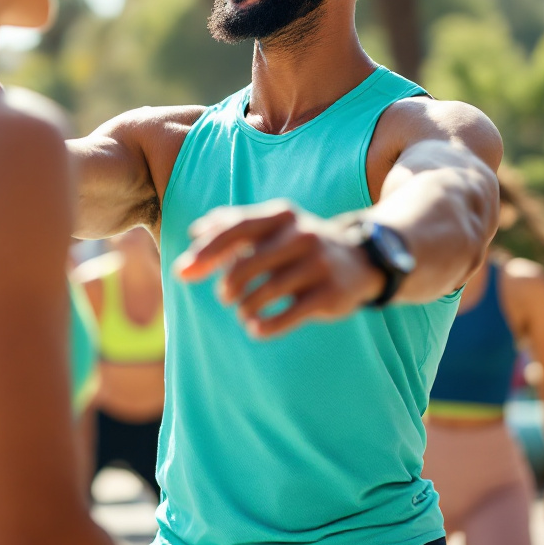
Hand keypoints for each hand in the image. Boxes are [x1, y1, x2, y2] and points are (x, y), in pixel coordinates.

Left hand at [175, 201, 384, 336]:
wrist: (360, 260)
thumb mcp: (273, 227)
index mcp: (280, 216)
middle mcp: (300, 235)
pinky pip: (288, 315)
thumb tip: (193, 233)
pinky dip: (265, 325)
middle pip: (246, 264)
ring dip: (245, 308)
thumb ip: (232, 227)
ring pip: (264, 292)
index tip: (183, 272)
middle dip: (226, 285)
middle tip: (224, 296)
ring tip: (243, 312)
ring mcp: (317, 265)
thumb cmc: (300, 244)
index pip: (236, 229)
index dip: (207, 251)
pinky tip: (255, 328)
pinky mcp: (329, 294)